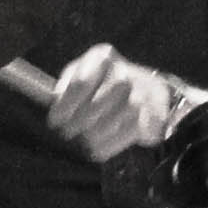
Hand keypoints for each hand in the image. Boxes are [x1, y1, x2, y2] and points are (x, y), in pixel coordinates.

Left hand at [38, 42, 204, 162]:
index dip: (66, 106)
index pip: (81, 83)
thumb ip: (64, 90)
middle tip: (67, 134)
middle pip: (102, 99)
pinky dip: (112, 144)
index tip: (54, 122)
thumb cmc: (99, 84)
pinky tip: (97, 150)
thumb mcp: (78, 77)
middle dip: (81, 121)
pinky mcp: (153, 112)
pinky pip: (133, 130)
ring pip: (120, 114)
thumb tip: (54, 109)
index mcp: (101, 57)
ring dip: (98, 133)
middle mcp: (124, 70)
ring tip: (83, 143)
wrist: (142, 89)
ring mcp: (142, 91)